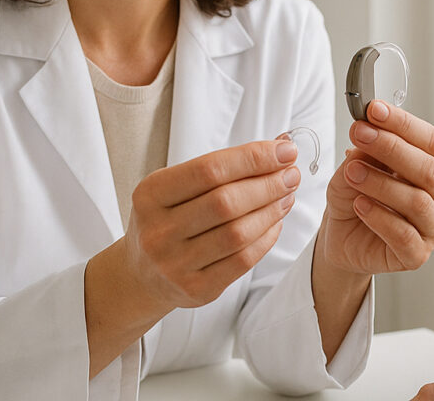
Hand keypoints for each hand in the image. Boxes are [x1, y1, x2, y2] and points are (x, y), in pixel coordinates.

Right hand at [120, 137, 300, 312]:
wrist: (142, 275)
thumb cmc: (169, 219)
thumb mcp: (178, 187)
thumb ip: (225, 166)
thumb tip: (280, 145)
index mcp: (150, 194)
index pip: (209, 169)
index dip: (252, 158)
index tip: (284, 150)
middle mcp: (158, 230)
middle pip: (226, 202)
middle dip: (268, 184)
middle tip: (292, 174)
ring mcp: (175, 264)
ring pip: (238, 233)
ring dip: (272, 210)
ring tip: (287, 195)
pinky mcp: (196, 289)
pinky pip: (243, 260)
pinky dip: (266, 238)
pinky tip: (275, 222)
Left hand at [320, 100, 433, 274]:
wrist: (342, 235)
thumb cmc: (358, 195)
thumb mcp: (358, 165)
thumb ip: (368, 151)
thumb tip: (370, 131)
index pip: (433, 142)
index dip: (404, 124)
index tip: (375, 110)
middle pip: (429, 169)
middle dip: (391, 147)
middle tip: (359, 134)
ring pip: (417, 201)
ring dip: (381, 182)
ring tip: (352, 173)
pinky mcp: (417, 255)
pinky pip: (403, 234)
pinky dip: (379, 216)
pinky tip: (359, 204)